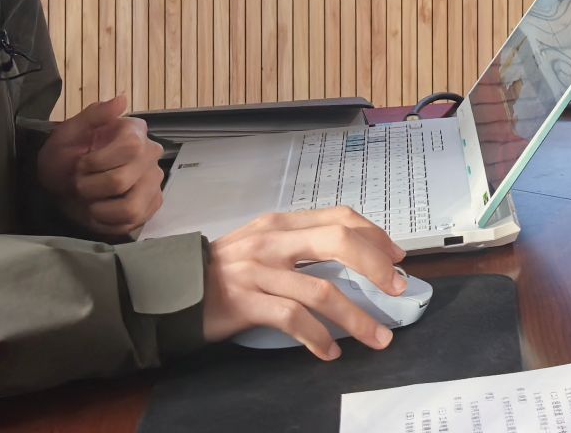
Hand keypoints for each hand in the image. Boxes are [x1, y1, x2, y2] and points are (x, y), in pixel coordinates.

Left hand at [35, 94, 165, 237]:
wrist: (62, 184)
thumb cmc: (65, 156)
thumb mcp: (68, 133)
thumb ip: (93, 115)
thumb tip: (122, 99)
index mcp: (135, 133)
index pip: (130, 148)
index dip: (96, 162)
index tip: (80, 163)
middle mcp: (151, 156)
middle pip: (121, 181)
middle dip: (88, 187)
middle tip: (79, 184)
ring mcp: (153, 183)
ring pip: (131, 208)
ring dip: (99, 208)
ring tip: (91, 200)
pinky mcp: (150, 206)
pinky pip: (132, 224)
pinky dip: (108, 222)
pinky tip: (100, 209)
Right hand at [200, 207, 410, 358]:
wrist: (172, 290)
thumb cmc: (225, 271)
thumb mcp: (264, 244)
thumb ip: (301, 245)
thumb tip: (356, 258)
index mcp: (282, 222)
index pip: (339, 218)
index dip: (374, 236)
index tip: (396, 258)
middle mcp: (272, 240)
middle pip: (337, 243)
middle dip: (375, 266)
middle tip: (398, 289)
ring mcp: (258, 270)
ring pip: (321, 290)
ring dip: (356, 318)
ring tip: (377, 337)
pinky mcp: (244, 302)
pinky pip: (292, 320)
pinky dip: (317, 338)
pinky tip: (330, 352)